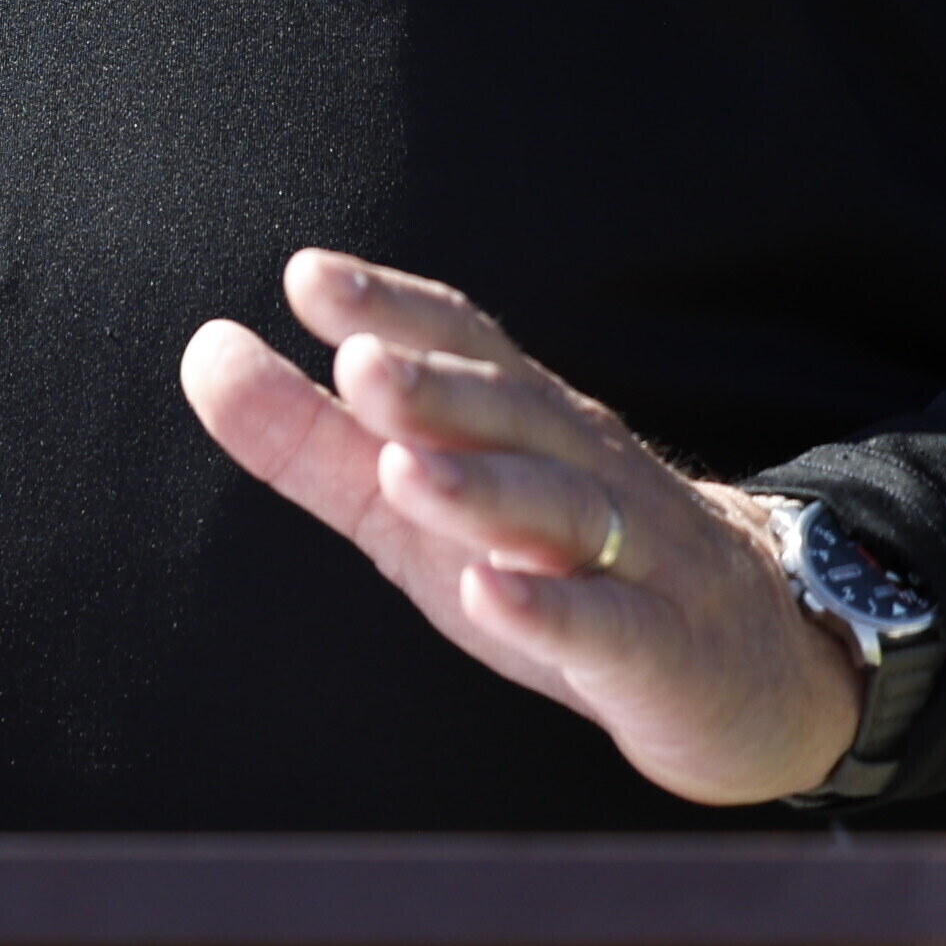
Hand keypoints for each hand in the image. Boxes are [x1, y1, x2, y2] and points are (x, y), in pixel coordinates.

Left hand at [181, 248, 869, 807]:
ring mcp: (632, 553)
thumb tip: (204, 349)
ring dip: (482, 485)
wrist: (740, 667)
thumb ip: (310, 434)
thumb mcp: (415, 502)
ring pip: (558, 507)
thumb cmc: (547, 563)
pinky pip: (607, 624)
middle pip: (510, 413)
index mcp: (520, 420)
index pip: (462, 342)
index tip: (309, 278)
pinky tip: (487, 592)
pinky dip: (550, 607)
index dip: (392, 308)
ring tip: (406, 469)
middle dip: (436, 385)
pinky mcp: (660, 650)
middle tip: (358, 364)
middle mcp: (580, 465)